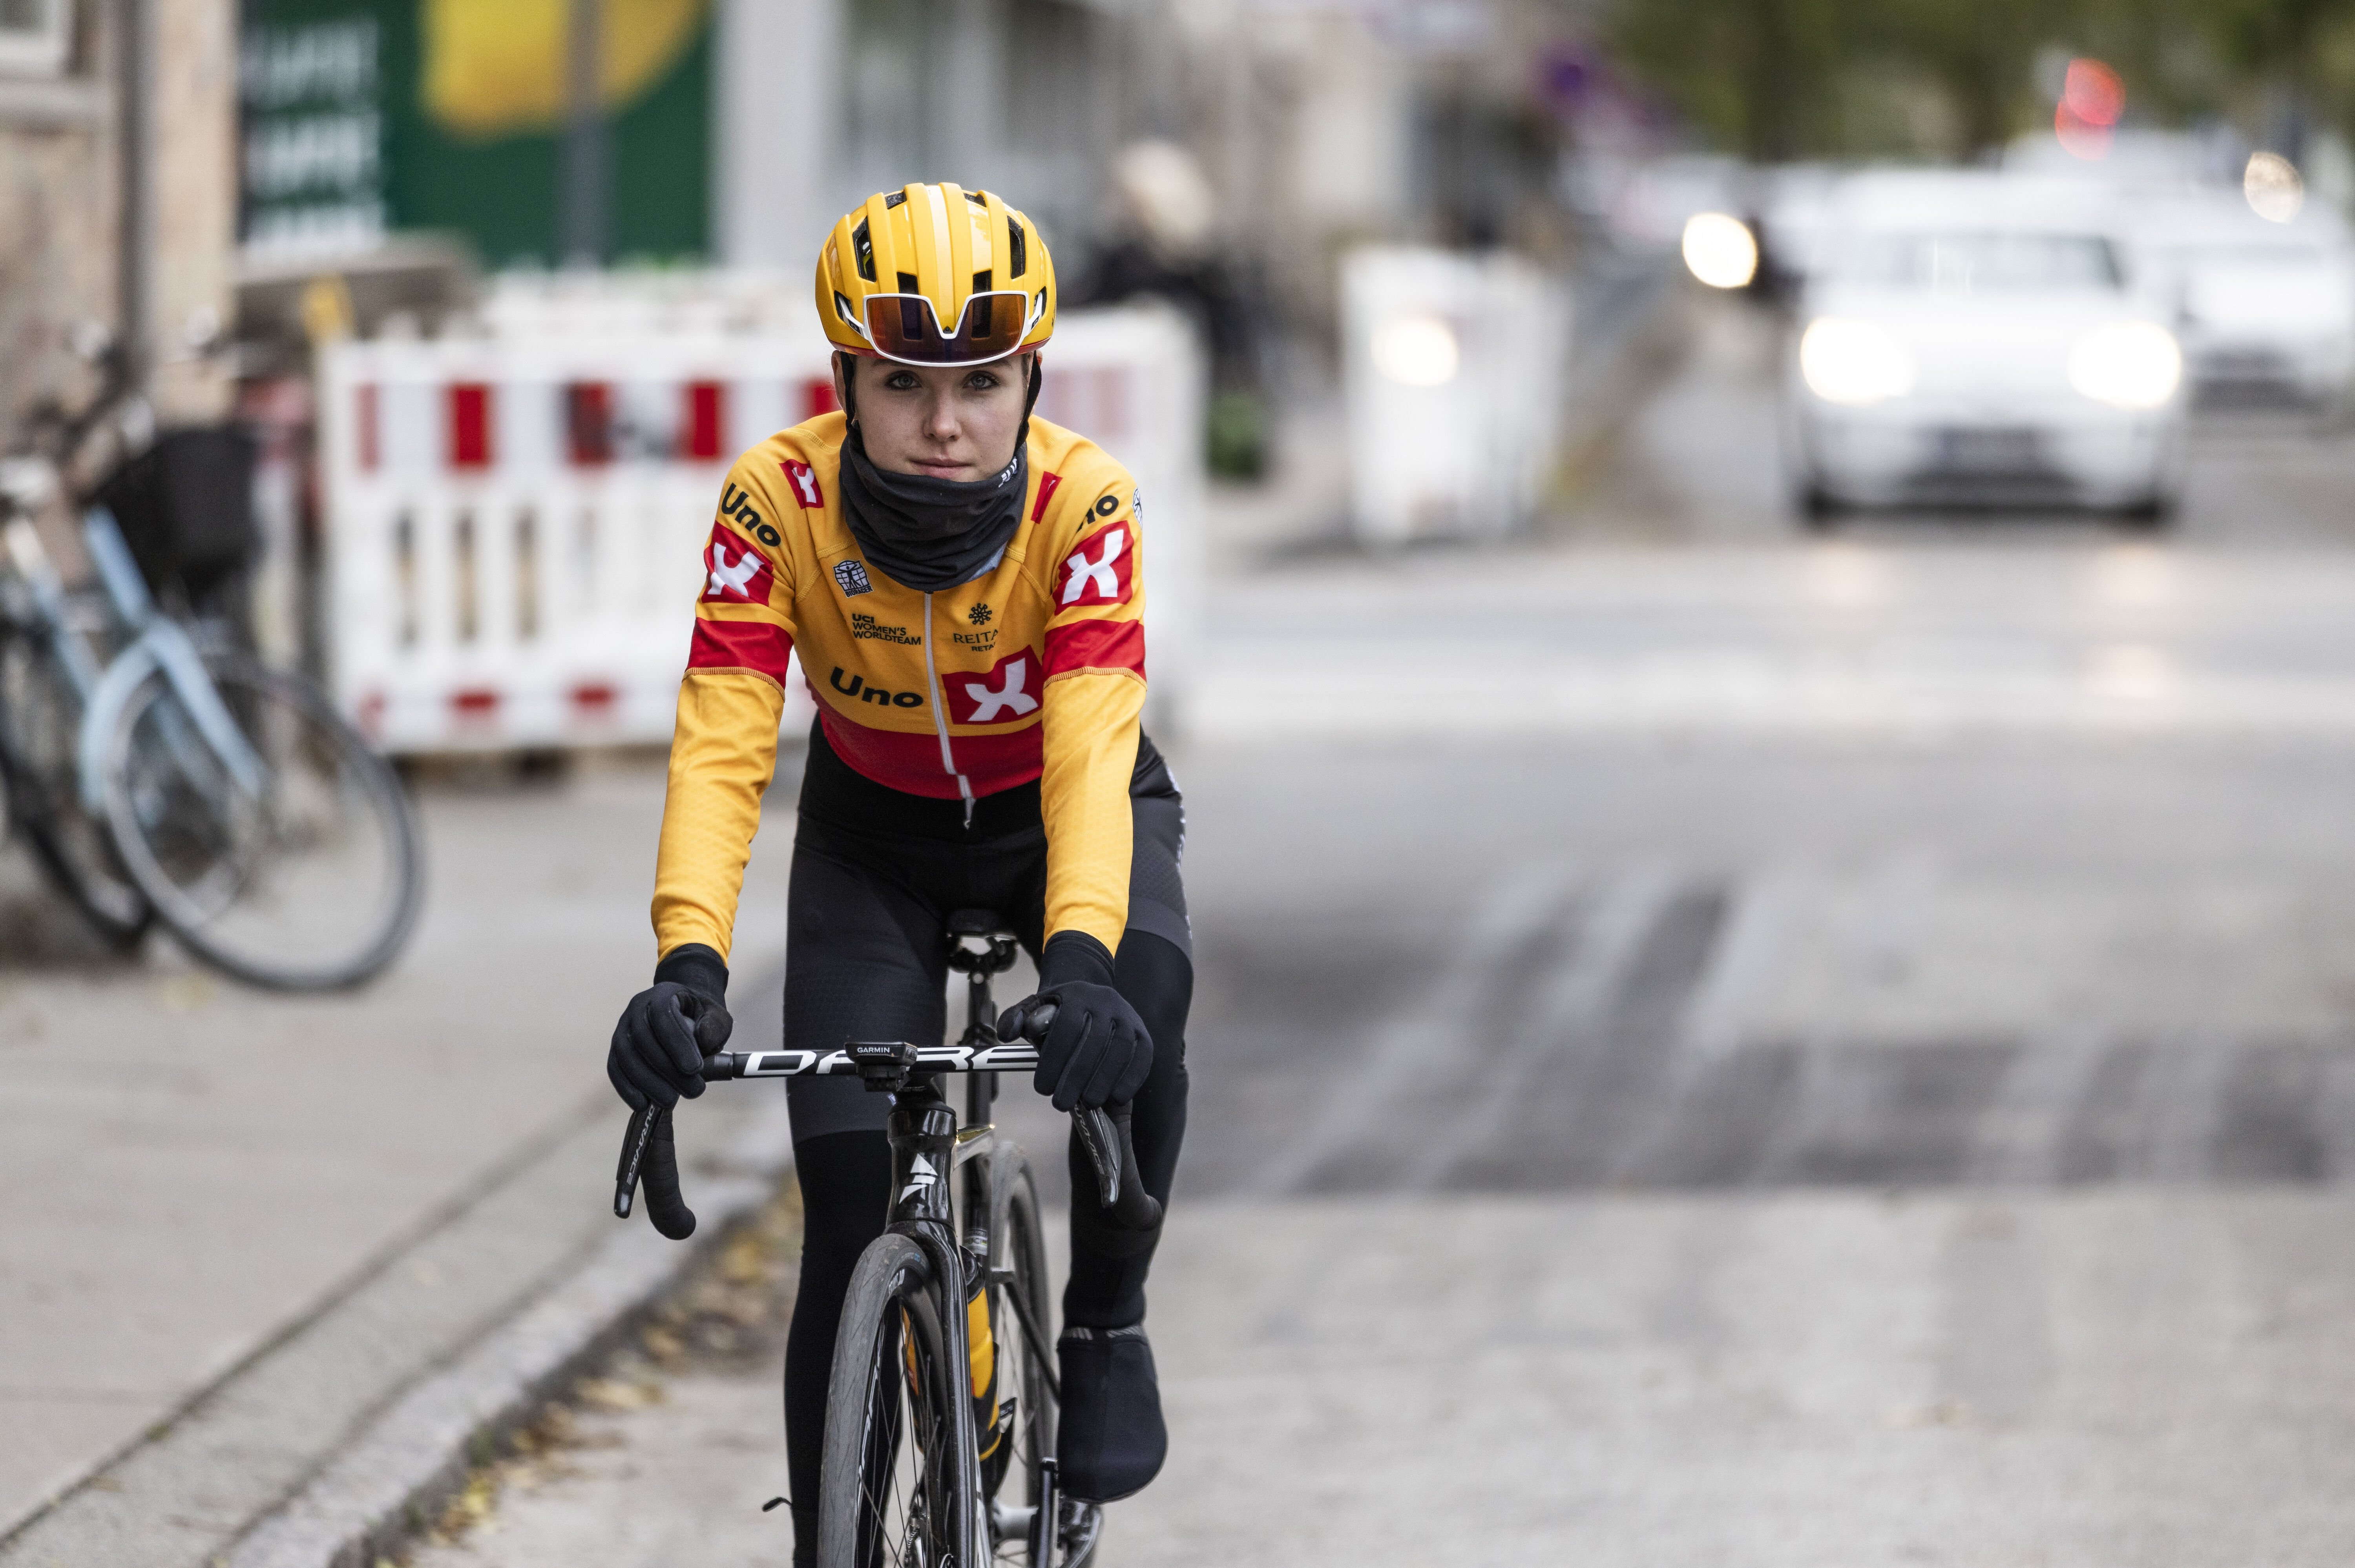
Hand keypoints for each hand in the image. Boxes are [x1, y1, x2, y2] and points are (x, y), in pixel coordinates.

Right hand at [608, 945, 732, 1110]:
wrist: (684, 1013)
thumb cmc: (701, 1017)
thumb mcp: (717, 1016)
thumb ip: (715, 1027)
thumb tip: (703, 1042)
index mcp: (662, 995)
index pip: (663, 1015)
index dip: (677, 1043)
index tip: (695, 1068)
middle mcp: (637, 1009)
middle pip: (643, 1039)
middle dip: (667, 1069)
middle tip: (693, 1091)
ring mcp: (623, 1028)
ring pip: (626, 1056)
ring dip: (647, 1083)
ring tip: (670, 1101)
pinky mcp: (616, 1049)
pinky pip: (615, 1068)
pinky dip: (626, 1088)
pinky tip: (642, 1104)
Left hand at [1000, 932, 1150, 1110]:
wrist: (1091, 998)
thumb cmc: (1058, 1012)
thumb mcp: (1033, 1008)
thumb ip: (1016, 1019)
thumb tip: (1005, 1033)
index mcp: (1076, 994)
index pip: (1066, 1028)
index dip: (1054, 1061)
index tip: (1042, 1088)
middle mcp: (1105, 1001)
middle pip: (1093, 1042)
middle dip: (1076, 1077)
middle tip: (1061, 1103)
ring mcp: (1128, 1017)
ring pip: (1119, 1050)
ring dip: (1103, 1080)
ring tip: (1088, 1102)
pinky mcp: (1144, 1034)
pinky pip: (1142, 1056)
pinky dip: (1131, 1078)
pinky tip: (1117, 1096)